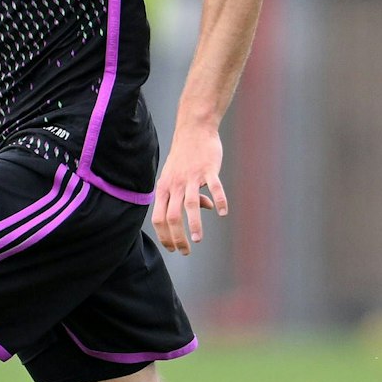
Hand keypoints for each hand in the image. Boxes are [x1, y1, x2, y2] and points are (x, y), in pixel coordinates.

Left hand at [152, 125, 226, 255]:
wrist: (194, 130)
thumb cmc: (185, 156)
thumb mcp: (178, 176)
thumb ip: (185, 195)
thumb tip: (204, 209)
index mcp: (164, 188)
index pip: (158, 218)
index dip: (164, 236)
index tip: (172, 248)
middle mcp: (175, 184)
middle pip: (172, 216)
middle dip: (178, 237)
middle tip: (186, 251)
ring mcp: (191, 177)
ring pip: (190, 205)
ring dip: (194, 224)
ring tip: (198, 239)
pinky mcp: (208, 169)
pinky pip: (214, 187)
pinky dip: (219, 200)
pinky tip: (222, 212)